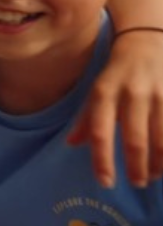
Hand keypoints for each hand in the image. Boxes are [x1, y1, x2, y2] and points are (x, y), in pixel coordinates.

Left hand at [68, 29, 162, 187]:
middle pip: (134, 139)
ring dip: (159, 163)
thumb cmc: (116, 74)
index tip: (106, 182)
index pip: (100, 132)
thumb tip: (71, 144)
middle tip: (137, 183)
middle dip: (136, 167)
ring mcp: (157, 93)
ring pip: (161, 138)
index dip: (102, 160)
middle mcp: (130, 93)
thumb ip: (86, 119)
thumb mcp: (96, 91)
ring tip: (155, 176)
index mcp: (104, 93)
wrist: (146, 42)